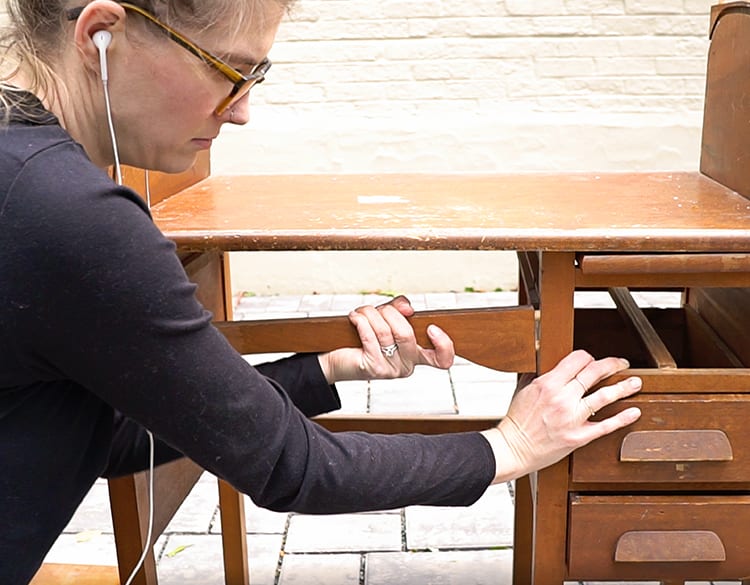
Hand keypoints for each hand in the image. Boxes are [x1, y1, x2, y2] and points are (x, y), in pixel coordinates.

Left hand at [318, 295, 454, 382]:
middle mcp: (407, 367)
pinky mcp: (374, 369)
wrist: (337, 359)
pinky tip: (354, 317)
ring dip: (371, 315)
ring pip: (385, 333)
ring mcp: (391, 370)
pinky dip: (361, 321)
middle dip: (389, 313)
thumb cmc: (363, 340)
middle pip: (406, 334)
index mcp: (416, 356)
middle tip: (378, 310)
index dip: (444, 345)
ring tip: (361, 313)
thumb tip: (408, 308)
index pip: (443, 359)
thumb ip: (400, 310)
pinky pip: (370, 338)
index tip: (432, 328)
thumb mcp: (386, 320)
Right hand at [481, 349, 641, 482]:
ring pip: (604, 397)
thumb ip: (539, 370)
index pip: (577, 360)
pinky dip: (622, 418)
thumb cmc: (517, 419)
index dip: (588, 357)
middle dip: (612, 365)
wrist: (514, 448)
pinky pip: (605, 426)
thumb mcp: (524, 386)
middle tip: (622, 364)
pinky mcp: (578, 437)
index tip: (592, 360)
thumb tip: (543, 350)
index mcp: (547, 383)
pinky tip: (634, 412)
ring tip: (635, 382)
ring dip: (623, 387)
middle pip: (594, 373)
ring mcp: (571, 418)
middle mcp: (562, 398)